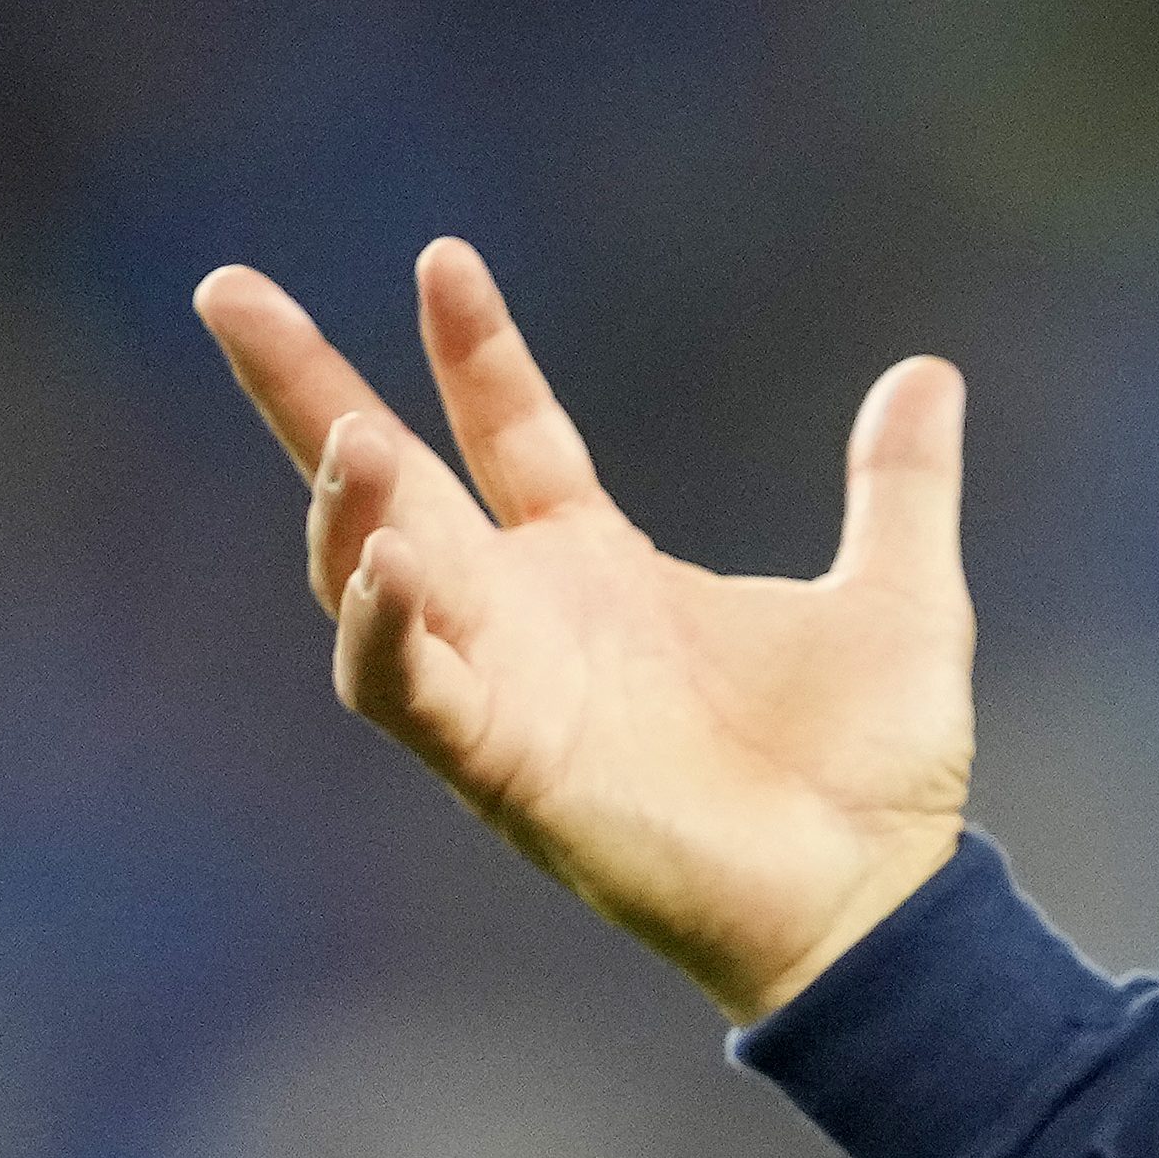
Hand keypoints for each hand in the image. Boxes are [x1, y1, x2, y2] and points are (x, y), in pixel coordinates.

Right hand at [195, 238, 976, 1022]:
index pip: (507, 432)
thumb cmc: (872, 771)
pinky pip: (409, 694)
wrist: (879, 899)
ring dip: (342, 509)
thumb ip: (897, 485)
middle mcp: (531, 619)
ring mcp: (508, 691)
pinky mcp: (505, 769)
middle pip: (387, 483)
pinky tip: (384, 565)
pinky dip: (383, 632)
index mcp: (600, 567)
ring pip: (369, 581)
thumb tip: (930, 373)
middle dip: (306, 391)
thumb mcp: (899, 595)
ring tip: (345, 438)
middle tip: (229, 287)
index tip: (442, 258)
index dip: (472, 350)